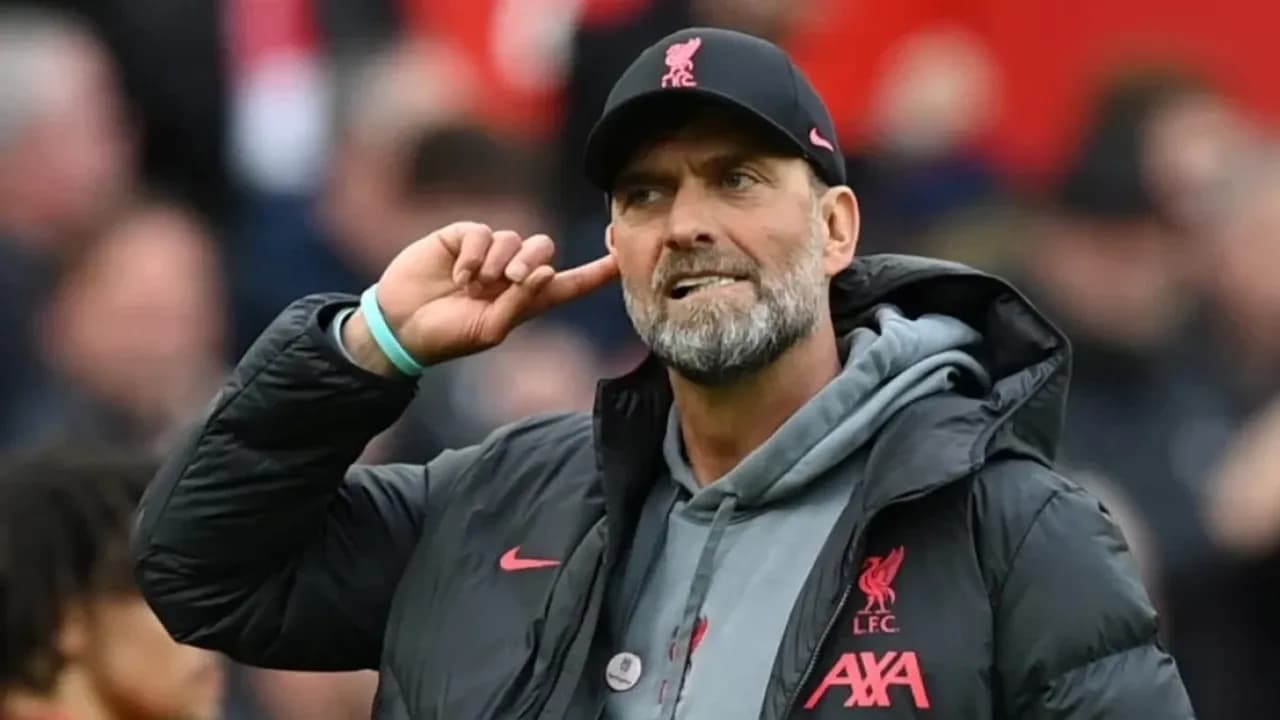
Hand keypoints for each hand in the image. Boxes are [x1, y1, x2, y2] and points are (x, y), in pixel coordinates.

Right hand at [343, 222, 618, 374]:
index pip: (571, 283)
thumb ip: (521, 303)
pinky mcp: (462, 238)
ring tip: (473, 286)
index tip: (623, 256)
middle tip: (510, 280)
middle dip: (532, 261)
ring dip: (497, 262)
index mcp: (527, 299)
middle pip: (543, 248)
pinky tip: (459, 275)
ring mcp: (487, 253)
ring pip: (513, 238)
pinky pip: (482, 232)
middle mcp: (511, 272)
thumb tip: (545, 271)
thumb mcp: (490, 329)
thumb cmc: (448, 335)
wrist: (401, 325)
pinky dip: (474, 254)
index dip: (597, 272)